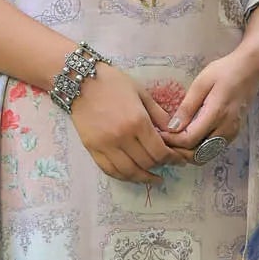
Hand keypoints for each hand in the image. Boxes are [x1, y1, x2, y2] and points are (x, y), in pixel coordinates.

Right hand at [69, 64, 196, 184]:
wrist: (80, 81)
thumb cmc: (113, 82)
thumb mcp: (141, 93)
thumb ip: (159, 115)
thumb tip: (174, 132)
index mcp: (137, 122)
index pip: (160, 151)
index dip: (172, 159)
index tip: (179, 160)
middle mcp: (122, 137)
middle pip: (146, 163)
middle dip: (160, 166)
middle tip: (167, 165)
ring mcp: (105, 145)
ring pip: (129, 172)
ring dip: (143, 178)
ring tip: (152, 178)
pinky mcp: (92, 149)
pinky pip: (110, 170)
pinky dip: (123, 177)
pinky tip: (132, 176)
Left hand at [161, 47, 258, 152]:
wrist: (251, 70)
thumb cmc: (224, 71)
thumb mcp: (201, 83)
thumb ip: (187, 107)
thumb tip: (172, 128)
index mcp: (216, 114)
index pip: (189, 140)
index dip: (172, 141)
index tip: (159, 133)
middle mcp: (225, 130)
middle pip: (196, 155)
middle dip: (177, 151)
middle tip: (163, 141)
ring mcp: (231, 135)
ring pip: (204, 156)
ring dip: (187, 153)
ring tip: (173, 141)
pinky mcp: (232, 135)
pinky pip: (211, 150)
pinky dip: (197, 150)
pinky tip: (187, 139)